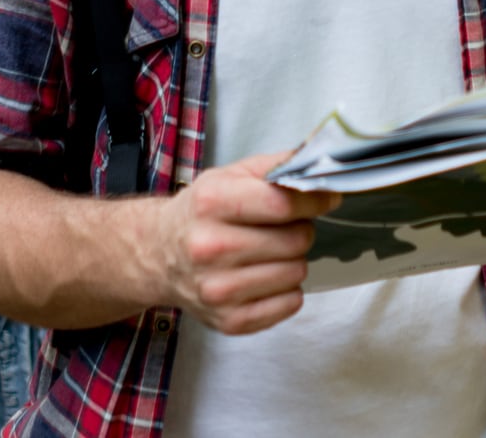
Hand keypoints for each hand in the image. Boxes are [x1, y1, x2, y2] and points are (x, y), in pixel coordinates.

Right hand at [150, 151, 339, 334]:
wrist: (158, 254)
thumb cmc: (200, 213)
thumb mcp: (227, 176)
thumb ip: (273, 167)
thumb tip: (320, 166)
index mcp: (210, 203)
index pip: (282, 204)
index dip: (313, 200)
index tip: (327, 198)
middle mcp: (209, 247)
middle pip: (295, 240)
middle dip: (300, 230)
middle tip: (284, 228)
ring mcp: (218, 289)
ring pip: (296, 273)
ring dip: (292, 260)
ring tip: (269, 253)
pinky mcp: (229, 320)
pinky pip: (291, 304)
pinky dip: (287, 290)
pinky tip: (265, 277)